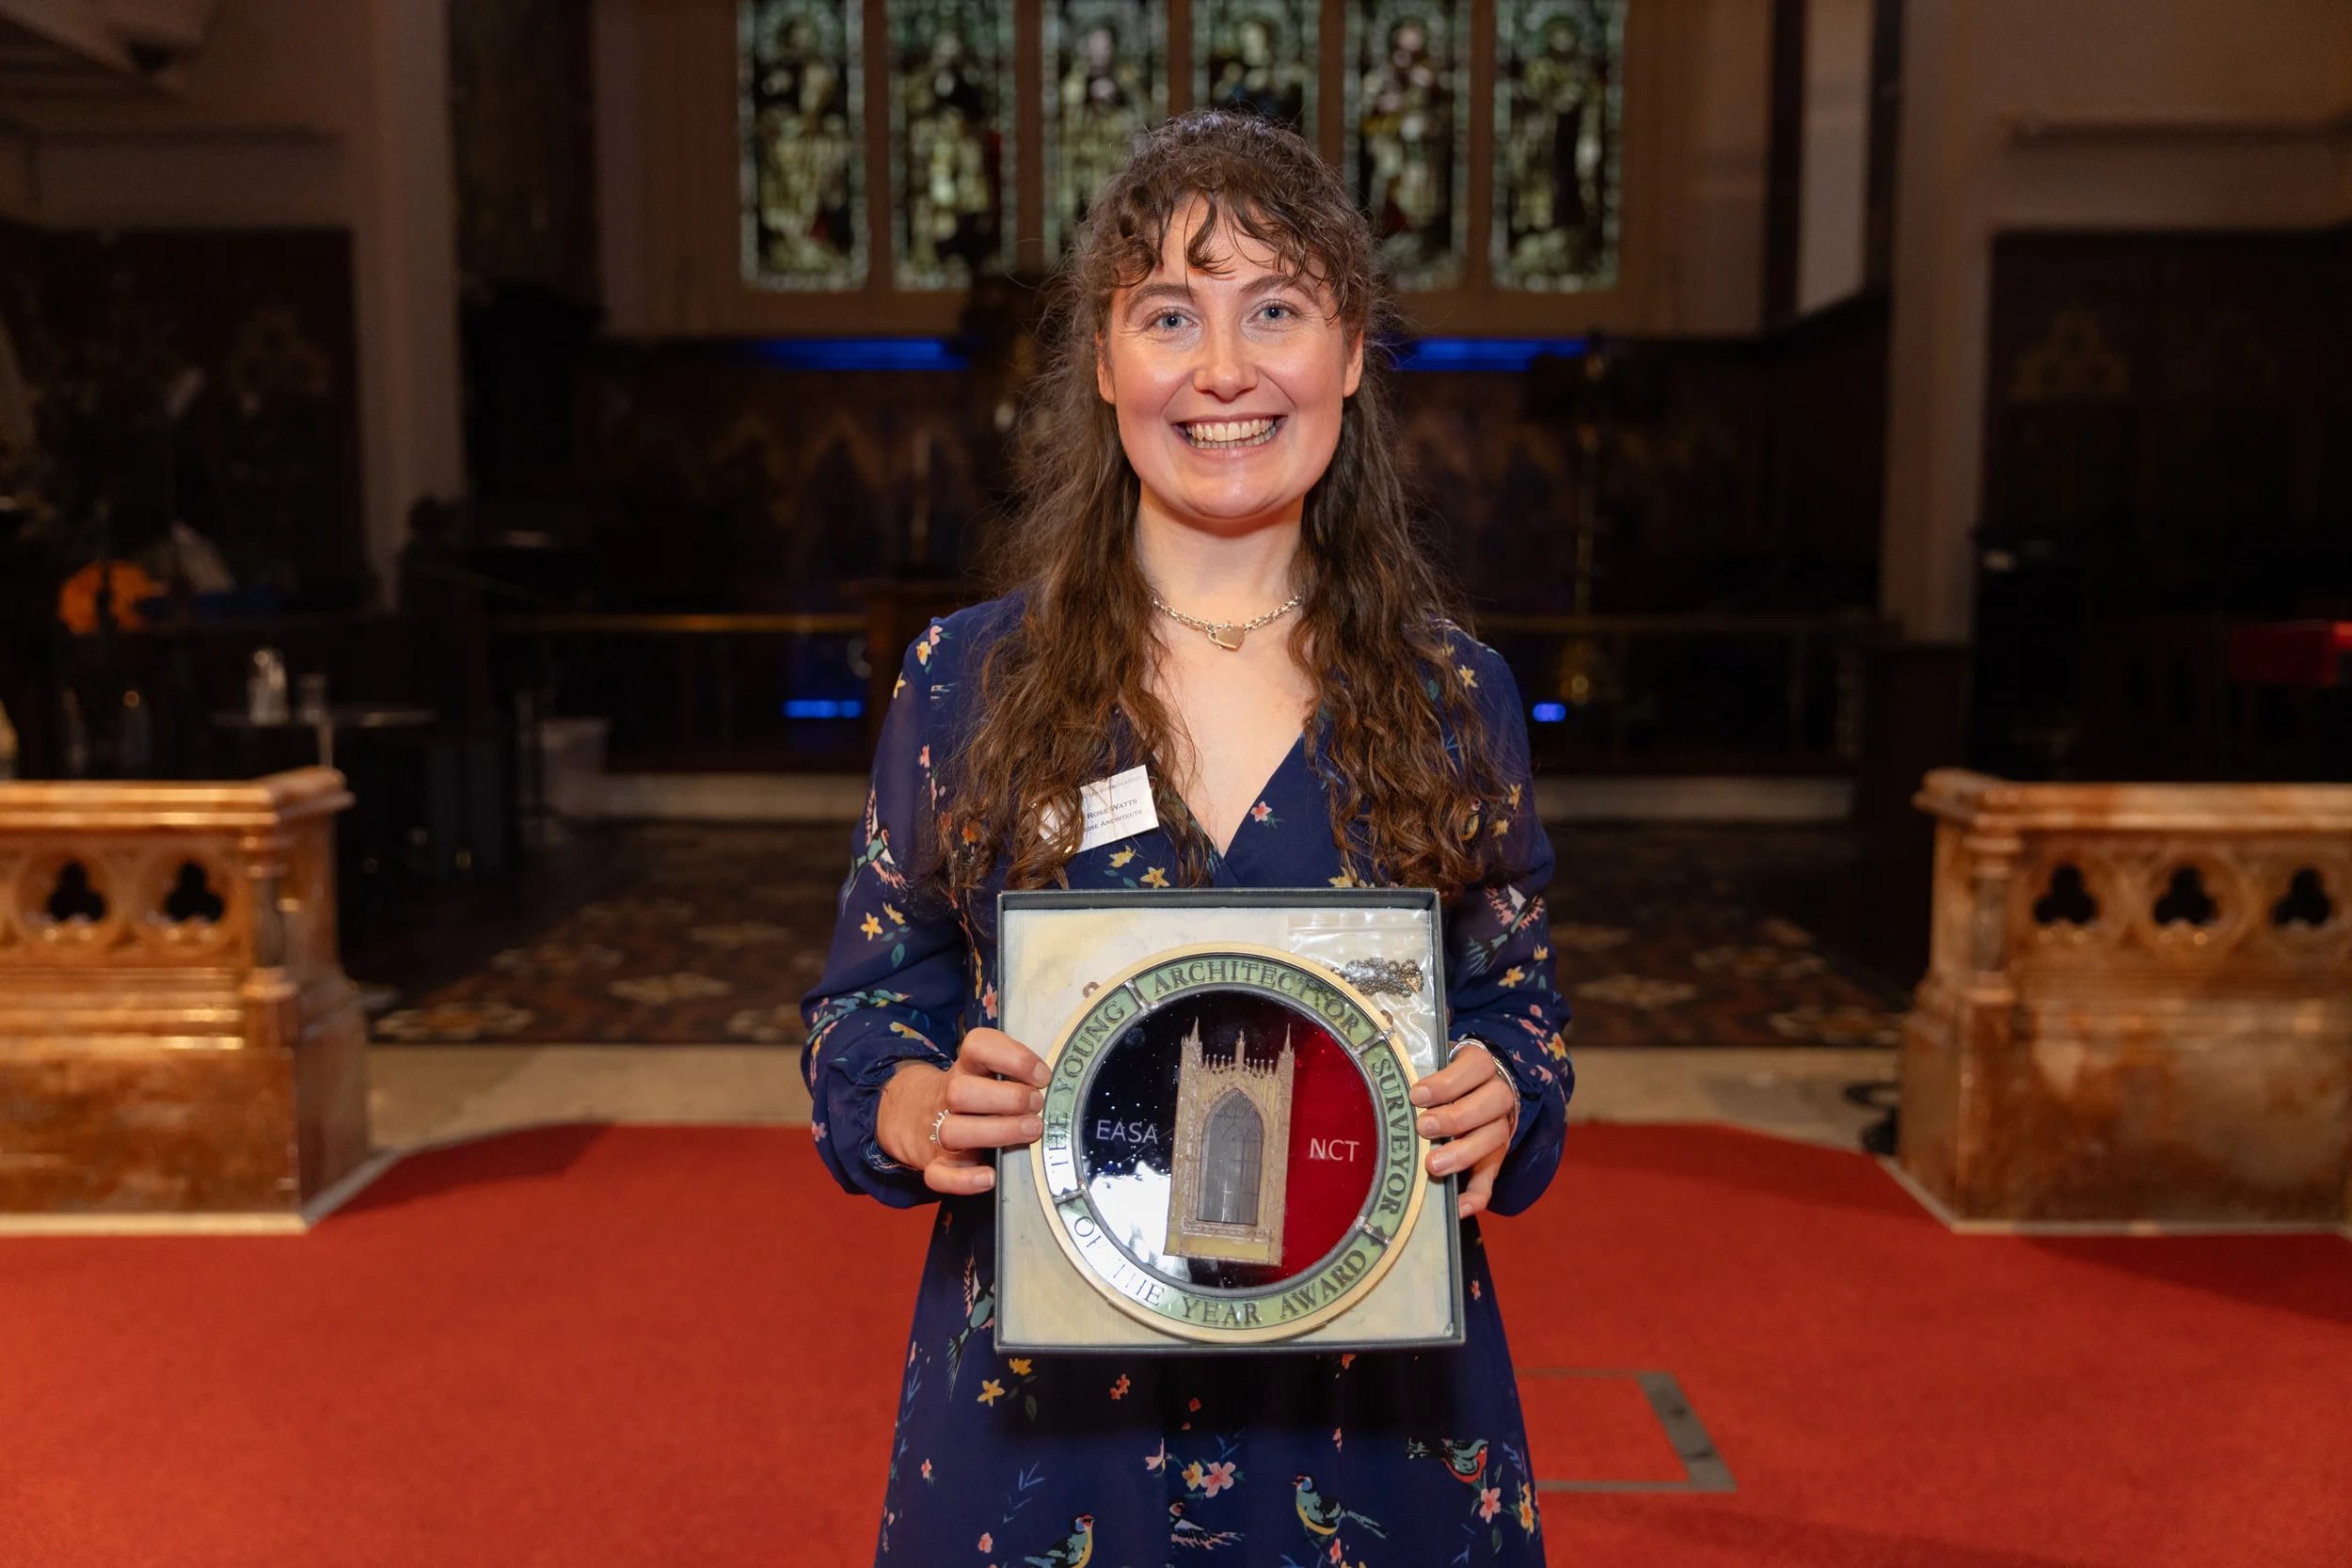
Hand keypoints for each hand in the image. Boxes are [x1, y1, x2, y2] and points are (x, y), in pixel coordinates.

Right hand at [877, 1027, 1050, 1196]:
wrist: (911, 1114)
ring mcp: (936, 1132)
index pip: (977, 1046)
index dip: (1012, 1057)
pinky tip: (990, 1177)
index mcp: (965, 1068)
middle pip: (961, 1091)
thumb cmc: (971, 1094)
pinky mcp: (933, 1165)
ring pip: (952, 1131)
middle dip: (1007, 1098)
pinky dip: (963, 1181)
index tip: (1042, 1075)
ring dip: (997, 1132)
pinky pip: (937, 1176)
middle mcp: (947, 1096)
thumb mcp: (985, 1072)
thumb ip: (1015, 1074)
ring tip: (1031, 1130)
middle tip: (1037, 1106)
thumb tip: (1054, 1086)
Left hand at [1409, 1042, 1519, 1218]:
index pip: (1476, 1067)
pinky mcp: (1495, 1159)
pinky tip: (1459, 1207)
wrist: (1475, 1093)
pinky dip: (1478, 1195)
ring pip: (1494, 1138)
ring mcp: (1499, 1129)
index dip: (1448, 1082)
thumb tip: (1380, 1069)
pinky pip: (1492, 1178)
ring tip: (1432, 1164)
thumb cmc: (1442, 1078)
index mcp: (1481, 1065)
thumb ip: (1417, 1067)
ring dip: (1464, 1152)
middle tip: (1423, 1127)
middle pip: (1491, 1102)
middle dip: (1456, 1117)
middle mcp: (1497, 1095)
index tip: (1417, 1095)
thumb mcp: (1435, 1063)